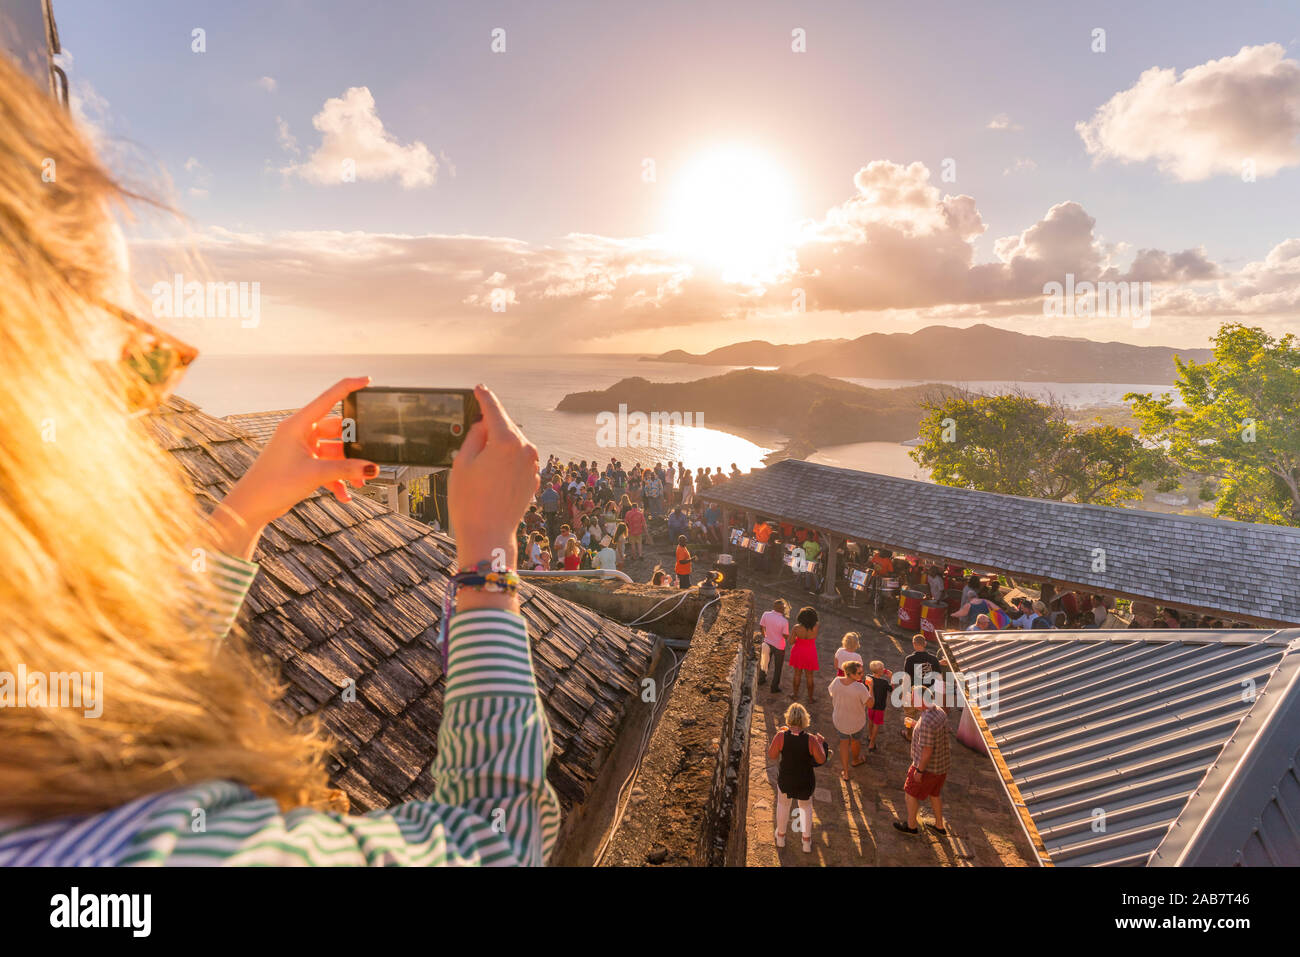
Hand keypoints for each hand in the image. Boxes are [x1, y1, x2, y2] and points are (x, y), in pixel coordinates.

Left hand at [215, 376, 376, 556]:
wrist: (251, 506)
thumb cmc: (274, 484)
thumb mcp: (316, 474)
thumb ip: (347, 469)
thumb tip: (372, 468)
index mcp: (298, 425)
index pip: (329, 398)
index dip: (349, 387)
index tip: (367, 380)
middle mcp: (300, 433)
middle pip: (336, 430)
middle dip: (354, 447)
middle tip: (369, 457)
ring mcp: (301, 448)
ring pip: (334, 451)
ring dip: (347, 467)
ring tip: (360, 483)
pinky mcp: (302, 464)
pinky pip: (326, 466)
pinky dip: (337, 479)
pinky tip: (344, 494)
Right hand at [448, 385, 538, 607]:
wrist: (488, 534)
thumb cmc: (470, 501)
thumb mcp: (462, 462)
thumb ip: (474, 436)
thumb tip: (484, 425)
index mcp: (506, 441)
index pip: (494, 410)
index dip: (484, 397)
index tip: (479, 388)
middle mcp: (525, 450)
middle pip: (506, 426)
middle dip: (492, 423)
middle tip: (476, 420)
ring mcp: (532, 465)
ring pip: (514, 443)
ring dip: (500, 442)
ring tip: (480, 454)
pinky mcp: (533, 478)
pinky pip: (519, 460)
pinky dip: (507, 458)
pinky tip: (493, 471)